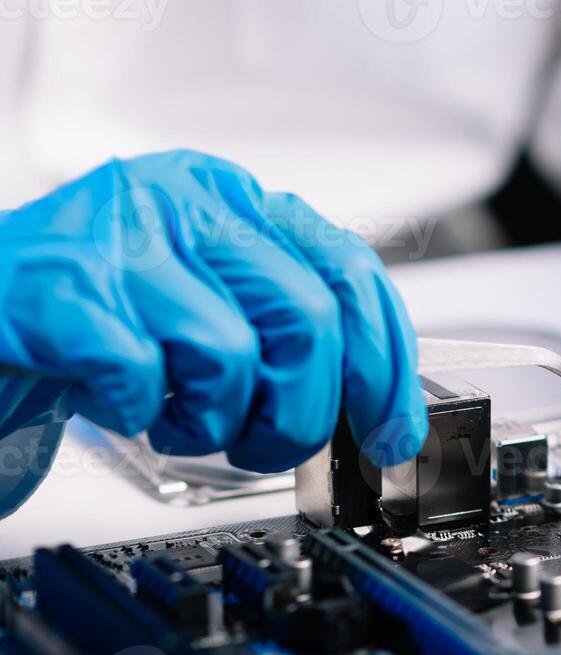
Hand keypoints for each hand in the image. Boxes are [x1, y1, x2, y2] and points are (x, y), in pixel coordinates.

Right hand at [0, 151, 427, 476]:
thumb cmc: (96, 314)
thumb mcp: (206, 300)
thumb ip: (287, 330)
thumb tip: (379, 404)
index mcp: (234, 201)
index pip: (353, 272)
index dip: (387, 366)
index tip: (393, 431)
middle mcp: (184, 202)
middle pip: (309, 320)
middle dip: (302, 412)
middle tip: (268, 444)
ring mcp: (121, 237)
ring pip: (234, 354)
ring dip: (219, 423)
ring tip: (182, 422)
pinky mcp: (63, 289)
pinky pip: (144, 377)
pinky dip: (142, 417)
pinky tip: (124, 407)